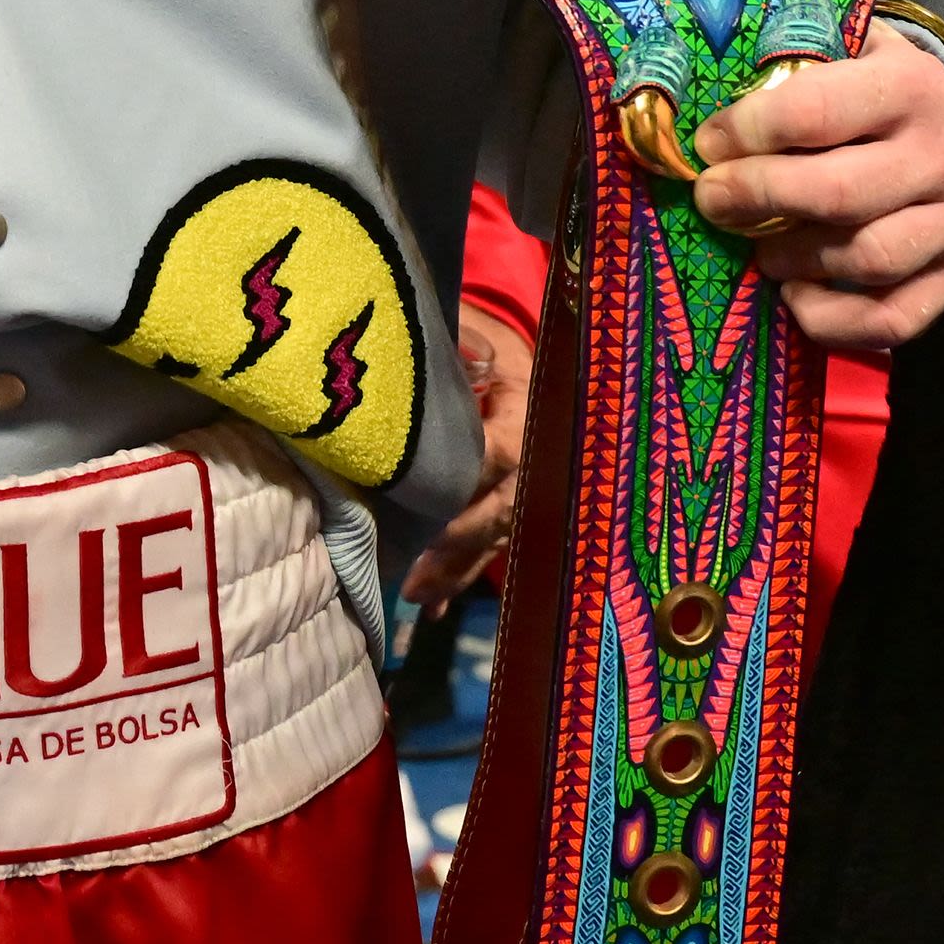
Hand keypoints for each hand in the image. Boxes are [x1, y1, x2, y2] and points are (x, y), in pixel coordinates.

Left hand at [403, 302, 536, 604]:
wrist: (527, 365)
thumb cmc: (493, 347)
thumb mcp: (482, 332)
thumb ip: (470, 342)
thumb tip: (471, 353)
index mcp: (526, 421)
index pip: (495, 456)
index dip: (461, 481)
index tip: (421, 501)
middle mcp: (530, 467)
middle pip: (494, 513)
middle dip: (454, 547)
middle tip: (413, 576)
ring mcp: (521, 496)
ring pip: (488, 541)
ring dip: (452, 573)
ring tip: (418, 599)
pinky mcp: (506, 513)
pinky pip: (485, 551)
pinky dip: (457, 579)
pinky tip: (432, 611)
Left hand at [687, 19, 943, 351]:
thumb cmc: (868, 91)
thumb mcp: (839, 51)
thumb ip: (783, 60)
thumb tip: (693, 91)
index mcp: (913, 84)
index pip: (815, 111)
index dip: (747, 132)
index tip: (708, 144)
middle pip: (837, 192)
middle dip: (756, 198)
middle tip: (711, 199)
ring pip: (866, 257)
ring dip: (793, 258)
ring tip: (759, 247)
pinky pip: (891, 319)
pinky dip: (831, 319)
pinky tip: (796, 294)